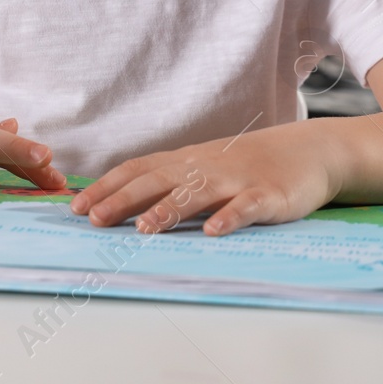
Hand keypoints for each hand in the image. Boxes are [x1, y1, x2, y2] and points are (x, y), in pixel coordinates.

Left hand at [68, 120, 341, 235]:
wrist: (307, 151)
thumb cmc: (246, 165)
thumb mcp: (202, 168)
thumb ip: (167, 182)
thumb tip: (117, 202)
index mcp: (185, 162)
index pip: (137, 170)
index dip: (107, 187)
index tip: (75, 206)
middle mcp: (204, 168)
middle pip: (157, 182)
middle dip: (123, 200)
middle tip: (93, 219)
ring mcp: (236, 181)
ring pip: (196, 194)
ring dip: (168, 210)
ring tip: (143, 229)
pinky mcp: (267, 196)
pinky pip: (245, 208)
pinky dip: (229, 218)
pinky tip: (212, 232)